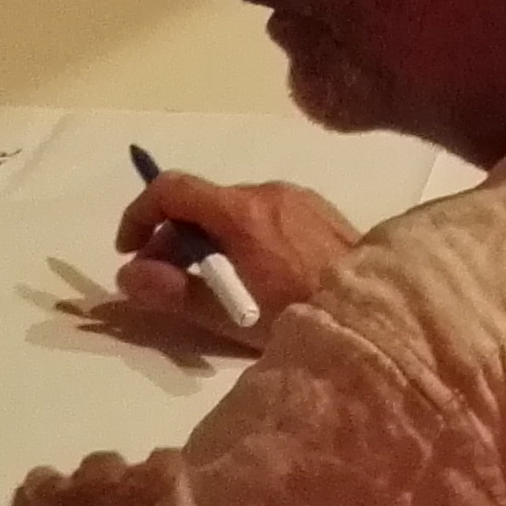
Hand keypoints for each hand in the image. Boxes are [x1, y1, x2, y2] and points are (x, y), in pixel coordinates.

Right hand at [114, 170, 362, 336]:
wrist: (376, 315)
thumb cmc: (299, 315)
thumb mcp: (231, 316)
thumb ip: (174, 293)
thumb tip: (129, 275)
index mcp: (243, 212)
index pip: (172, 189)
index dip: (139, 215)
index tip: (129, 251)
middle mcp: (270, 192)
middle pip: (202, 203)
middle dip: (173, 239)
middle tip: (166, 282)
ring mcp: (299, 198)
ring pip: (234, 210)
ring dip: (208, 240)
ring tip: (210, 284)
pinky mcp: (320, 210)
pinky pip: (266, 215)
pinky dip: (242, 236)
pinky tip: (252, 275)